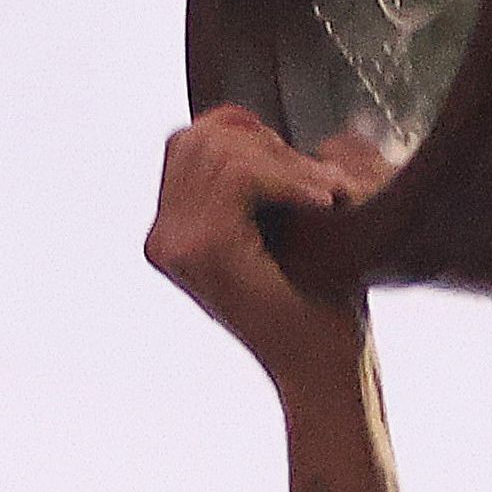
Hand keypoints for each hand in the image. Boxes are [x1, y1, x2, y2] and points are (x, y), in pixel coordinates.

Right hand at [148, 106, 389, 391]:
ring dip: (287, 164)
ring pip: (219, 152)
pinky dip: (290, 179)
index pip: (188, 141)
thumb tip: (245, 117)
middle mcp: (162, 239)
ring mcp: (175, 245)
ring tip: (330, 194)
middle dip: (267, 144)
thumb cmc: (319, 306)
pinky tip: (327, 202)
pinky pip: (239, 177)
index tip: (302, 165)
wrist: (326, 373)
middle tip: (322, 180)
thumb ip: (253, 183)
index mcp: (172, 232)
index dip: (244, 131)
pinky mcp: (203, 250)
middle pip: (197, 137)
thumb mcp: (282, 231)